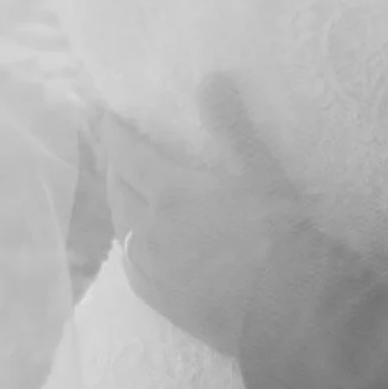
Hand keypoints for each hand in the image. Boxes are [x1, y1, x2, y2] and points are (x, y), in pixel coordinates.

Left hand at [102, 74, 293, 354]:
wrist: (285, 310)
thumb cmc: (275, 230)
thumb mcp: (258, 169)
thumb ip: (231, 125)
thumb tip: (210, 78)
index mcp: (171, 192)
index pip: (127, 154)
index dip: (113, 133)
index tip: (102, 115)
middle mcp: (151, 230)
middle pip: (118, 191)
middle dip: (113, 166)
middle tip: (114, 149)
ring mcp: (153, 270)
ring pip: (123, 230)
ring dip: (119, 205)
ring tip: (124, 192)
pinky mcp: (162, 302)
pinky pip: (132, 267)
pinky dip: (130, 246)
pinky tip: (137, 247)